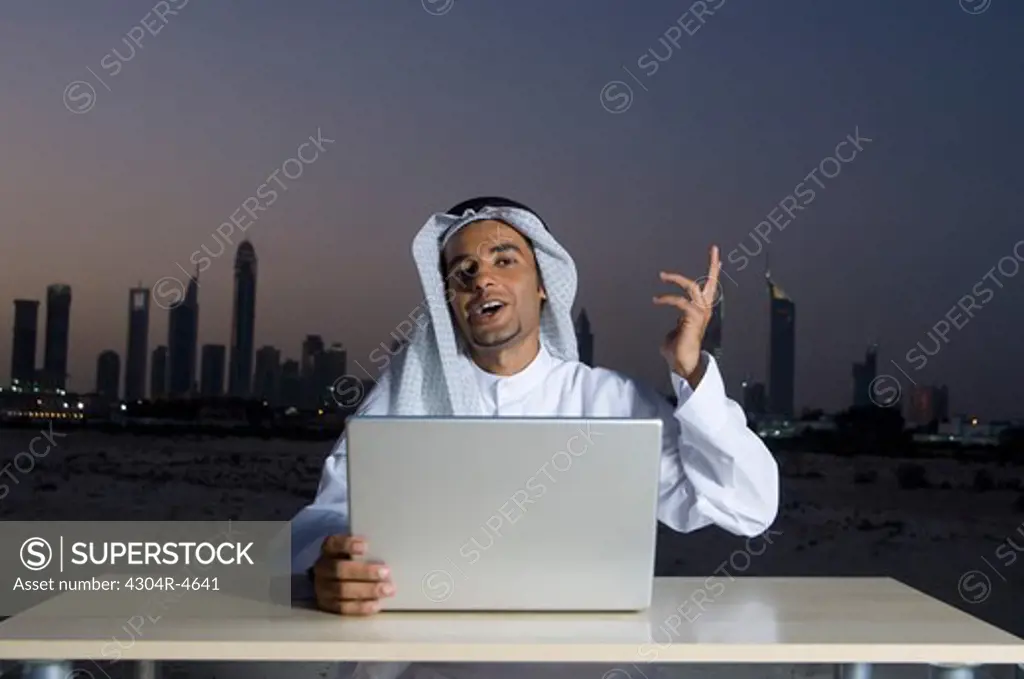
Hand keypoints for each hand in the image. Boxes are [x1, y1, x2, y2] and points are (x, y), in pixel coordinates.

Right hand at [313, 535, 393, 614]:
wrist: (331, 582)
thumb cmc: (351, 562)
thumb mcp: (353, 552)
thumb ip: (365, 551)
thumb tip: (387, 551)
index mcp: (328, 550)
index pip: (334, 544)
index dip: (348, 544)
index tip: (365, 546)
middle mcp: (322, 568)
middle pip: (339, 569)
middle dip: (364, 571)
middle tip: (385, 572)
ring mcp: (322, 588)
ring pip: (341, 590)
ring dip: (367, 590)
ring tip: (387, 590)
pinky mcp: (327, 606)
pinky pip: (343, 608)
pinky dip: (361, 607)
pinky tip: (376, 605)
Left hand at [653, 245, 719, 386]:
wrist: (682, 366)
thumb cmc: (678, 353)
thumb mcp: (675, 335)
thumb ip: (676, 327)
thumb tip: (673, 328)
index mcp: (701, 312)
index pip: (708, 289)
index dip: (713, 273)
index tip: (717, 258)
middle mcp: (705, 310)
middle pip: (712, 283)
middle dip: (713, 265)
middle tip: (714, 249)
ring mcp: (701, 313)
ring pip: (693, 287)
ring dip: (676, 279)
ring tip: (662, 275)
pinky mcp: (693, 318)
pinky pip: (680, 301)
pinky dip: (667, 298)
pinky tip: (657, 300)